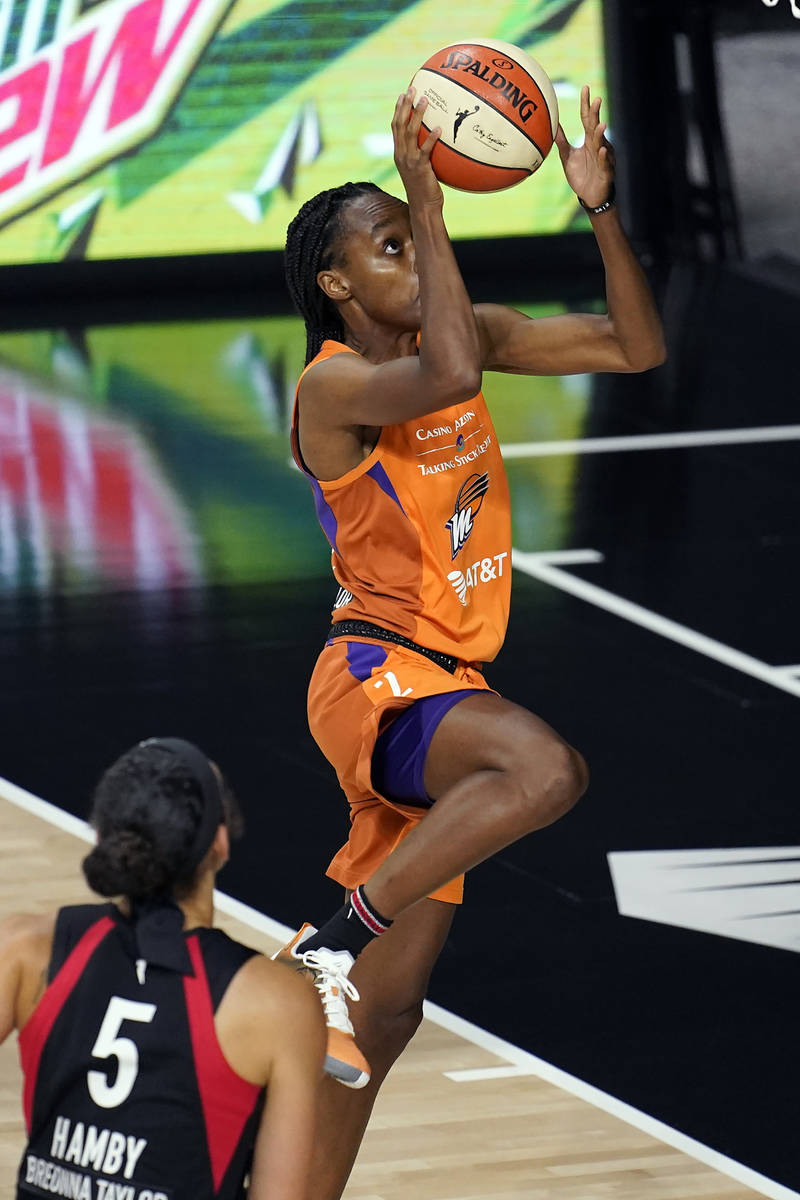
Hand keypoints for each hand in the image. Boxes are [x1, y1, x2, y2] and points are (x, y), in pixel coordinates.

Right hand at [392, 87, 442, 209]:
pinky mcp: (420, 168)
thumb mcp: (421, 167)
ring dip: (417, 115)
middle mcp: (401, 154)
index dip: (398, 109)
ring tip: (425, 100)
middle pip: (400, 124)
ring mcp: (409, 161)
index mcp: (399, 153)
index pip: (395, 126)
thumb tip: (437, 137)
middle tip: (412, 89)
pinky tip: (438, 128)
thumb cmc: (425, 188)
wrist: (423, 206)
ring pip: (410, 133)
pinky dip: (431, 138)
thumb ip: (423, 152)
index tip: (403, 94)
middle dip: (405, 105)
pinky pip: (425, 150)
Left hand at [554, 86, 614, 209]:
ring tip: (601, 124)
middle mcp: (598, 145)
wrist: (590, 197)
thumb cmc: (580, 175)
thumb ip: (562, 141)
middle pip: (596, 127)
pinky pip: (604, 163)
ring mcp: (603, 158)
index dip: (586, 104)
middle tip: (597, 99)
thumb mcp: (568, 157)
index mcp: (589, 140)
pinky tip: (601, 150)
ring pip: (602, 143)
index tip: (585, 88)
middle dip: (597, 114)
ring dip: (601, 134)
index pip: (588, 118)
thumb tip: (552, 125)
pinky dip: (603, 157)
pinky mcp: (606, 172)